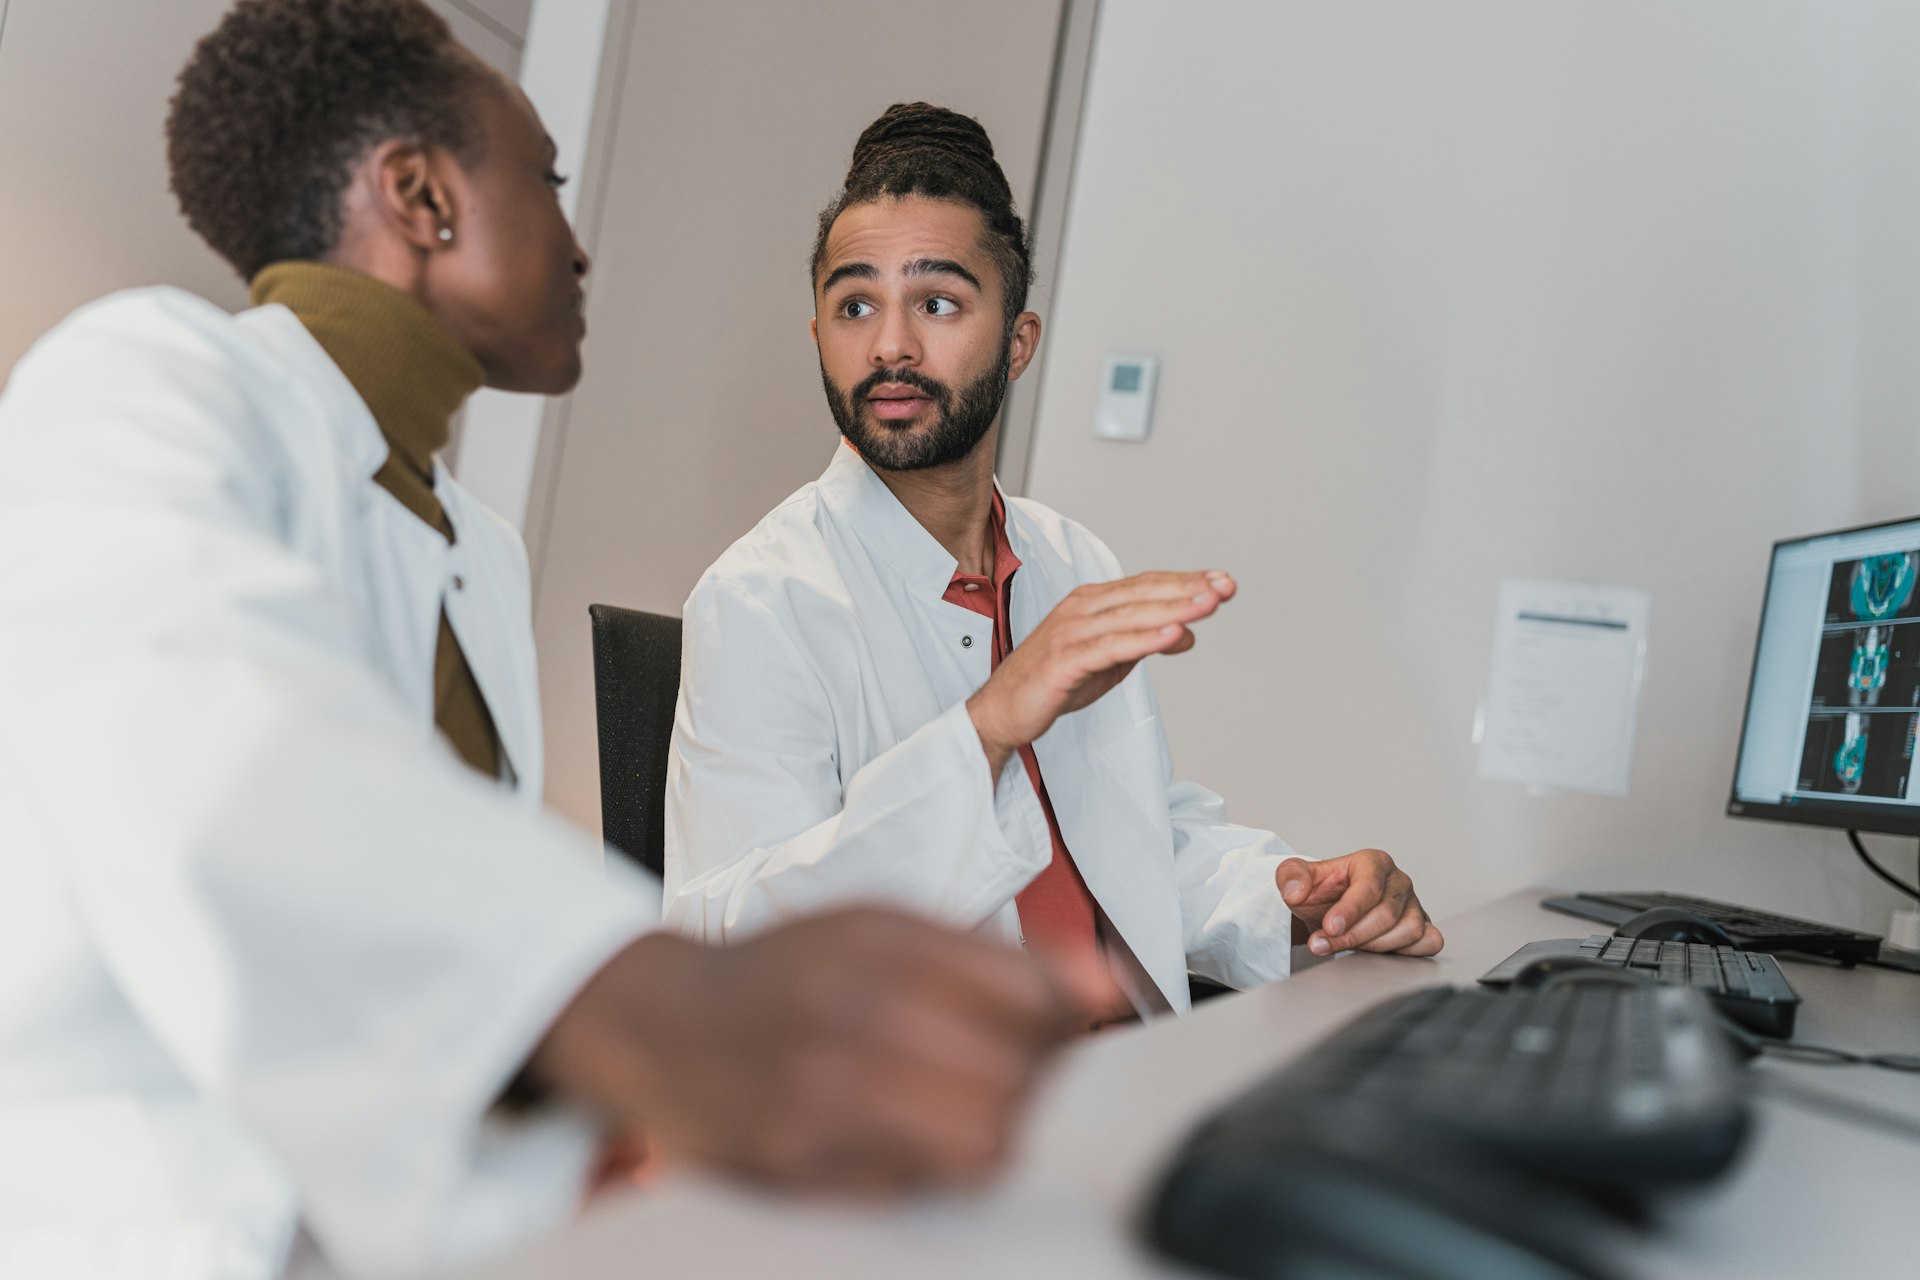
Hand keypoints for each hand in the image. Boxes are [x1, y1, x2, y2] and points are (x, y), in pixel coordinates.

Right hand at [529, 907, 1113, 1193]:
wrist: (657, 1024)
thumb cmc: (785, 974)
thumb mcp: (878, 927)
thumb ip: (989, 956)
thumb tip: (1102, 988)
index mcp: (884, 939)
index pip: (1031, 993)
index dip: (1066, 1020)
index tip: (1067, 1028)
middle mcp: (854, 1008)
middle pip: (1017, 1075)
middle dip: (1036, 1084)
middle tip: (1020, 1079)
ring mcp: (824, 1089)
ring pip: (983, 1141)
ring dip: (996, 1134)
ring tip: (970, 1112)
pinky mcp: (799, 1160)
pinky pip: (920, 1184)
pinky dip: (936, 1168)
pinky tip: (913, 1138)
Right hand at [967, 570, 1234, 773]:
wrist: (1003, 710)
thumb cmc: (1053, 681)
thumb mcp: (1110, 660)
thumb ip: (1144, 641)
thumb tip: (1186, 633)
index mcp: (1091, 602)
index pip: (1147, 585)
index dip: (1185, 581)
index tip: (1221, 582)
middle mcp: (1081, 608)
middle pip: (1144, 593)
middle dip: (1188, 589)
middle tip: (1226, 586)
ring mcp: (1072, 631)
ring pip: (1132, 615)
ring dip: (1174, 608)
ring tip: (1209, 604)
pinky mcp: (1065, 659)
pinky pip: (1112, 647)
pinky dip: (1145, 639)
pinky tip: (1173, 635)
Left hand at [1276, 849, 1443, 957]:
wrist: (1329, 911)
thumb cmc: (1320, 893)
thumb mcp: (1296, 878)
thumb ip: (1290, 876)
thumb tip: (1295, 890)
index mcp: (1374, 862)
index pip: (1370, 886)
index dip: (1350, 910)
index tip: (1330, 928)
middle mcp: (1399, 882)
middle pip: (1387, 914)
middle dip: (1353, 935)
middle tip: (1322, 944)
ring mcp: (1414, 905)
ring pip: (1408, 931)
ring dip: (1373, 947)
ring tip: (1345, 948)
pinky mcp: (1423, 927)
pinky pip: (1429, 942)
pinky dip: (1407, 952)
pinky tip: (1377, 954)